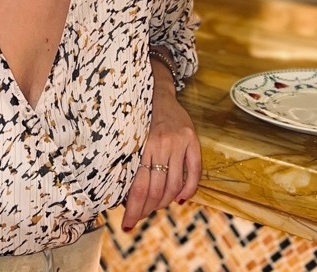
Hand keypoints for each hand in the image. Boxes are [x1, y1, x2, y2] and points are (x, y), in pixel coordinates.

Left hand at [121, 64, 201, 230]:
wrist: (157, 91)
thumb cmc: (138, 117)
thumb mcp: (130, 136)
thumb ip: (130, 160)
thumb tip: (122, 194)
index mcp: (141, 144)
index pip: (138, 186)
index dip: (133, 209)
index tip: (127, 224)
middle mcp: (160, 144)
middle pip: (156, 189)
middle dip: (146, 209)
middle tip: (139, 218)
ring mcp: (178, 142)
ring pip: (174, 184)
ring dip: (164, 202)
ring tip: (156, 207)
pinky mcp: (192, 140)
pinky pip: (194, 172)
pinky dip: (188, 190)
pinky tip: (178, 199)